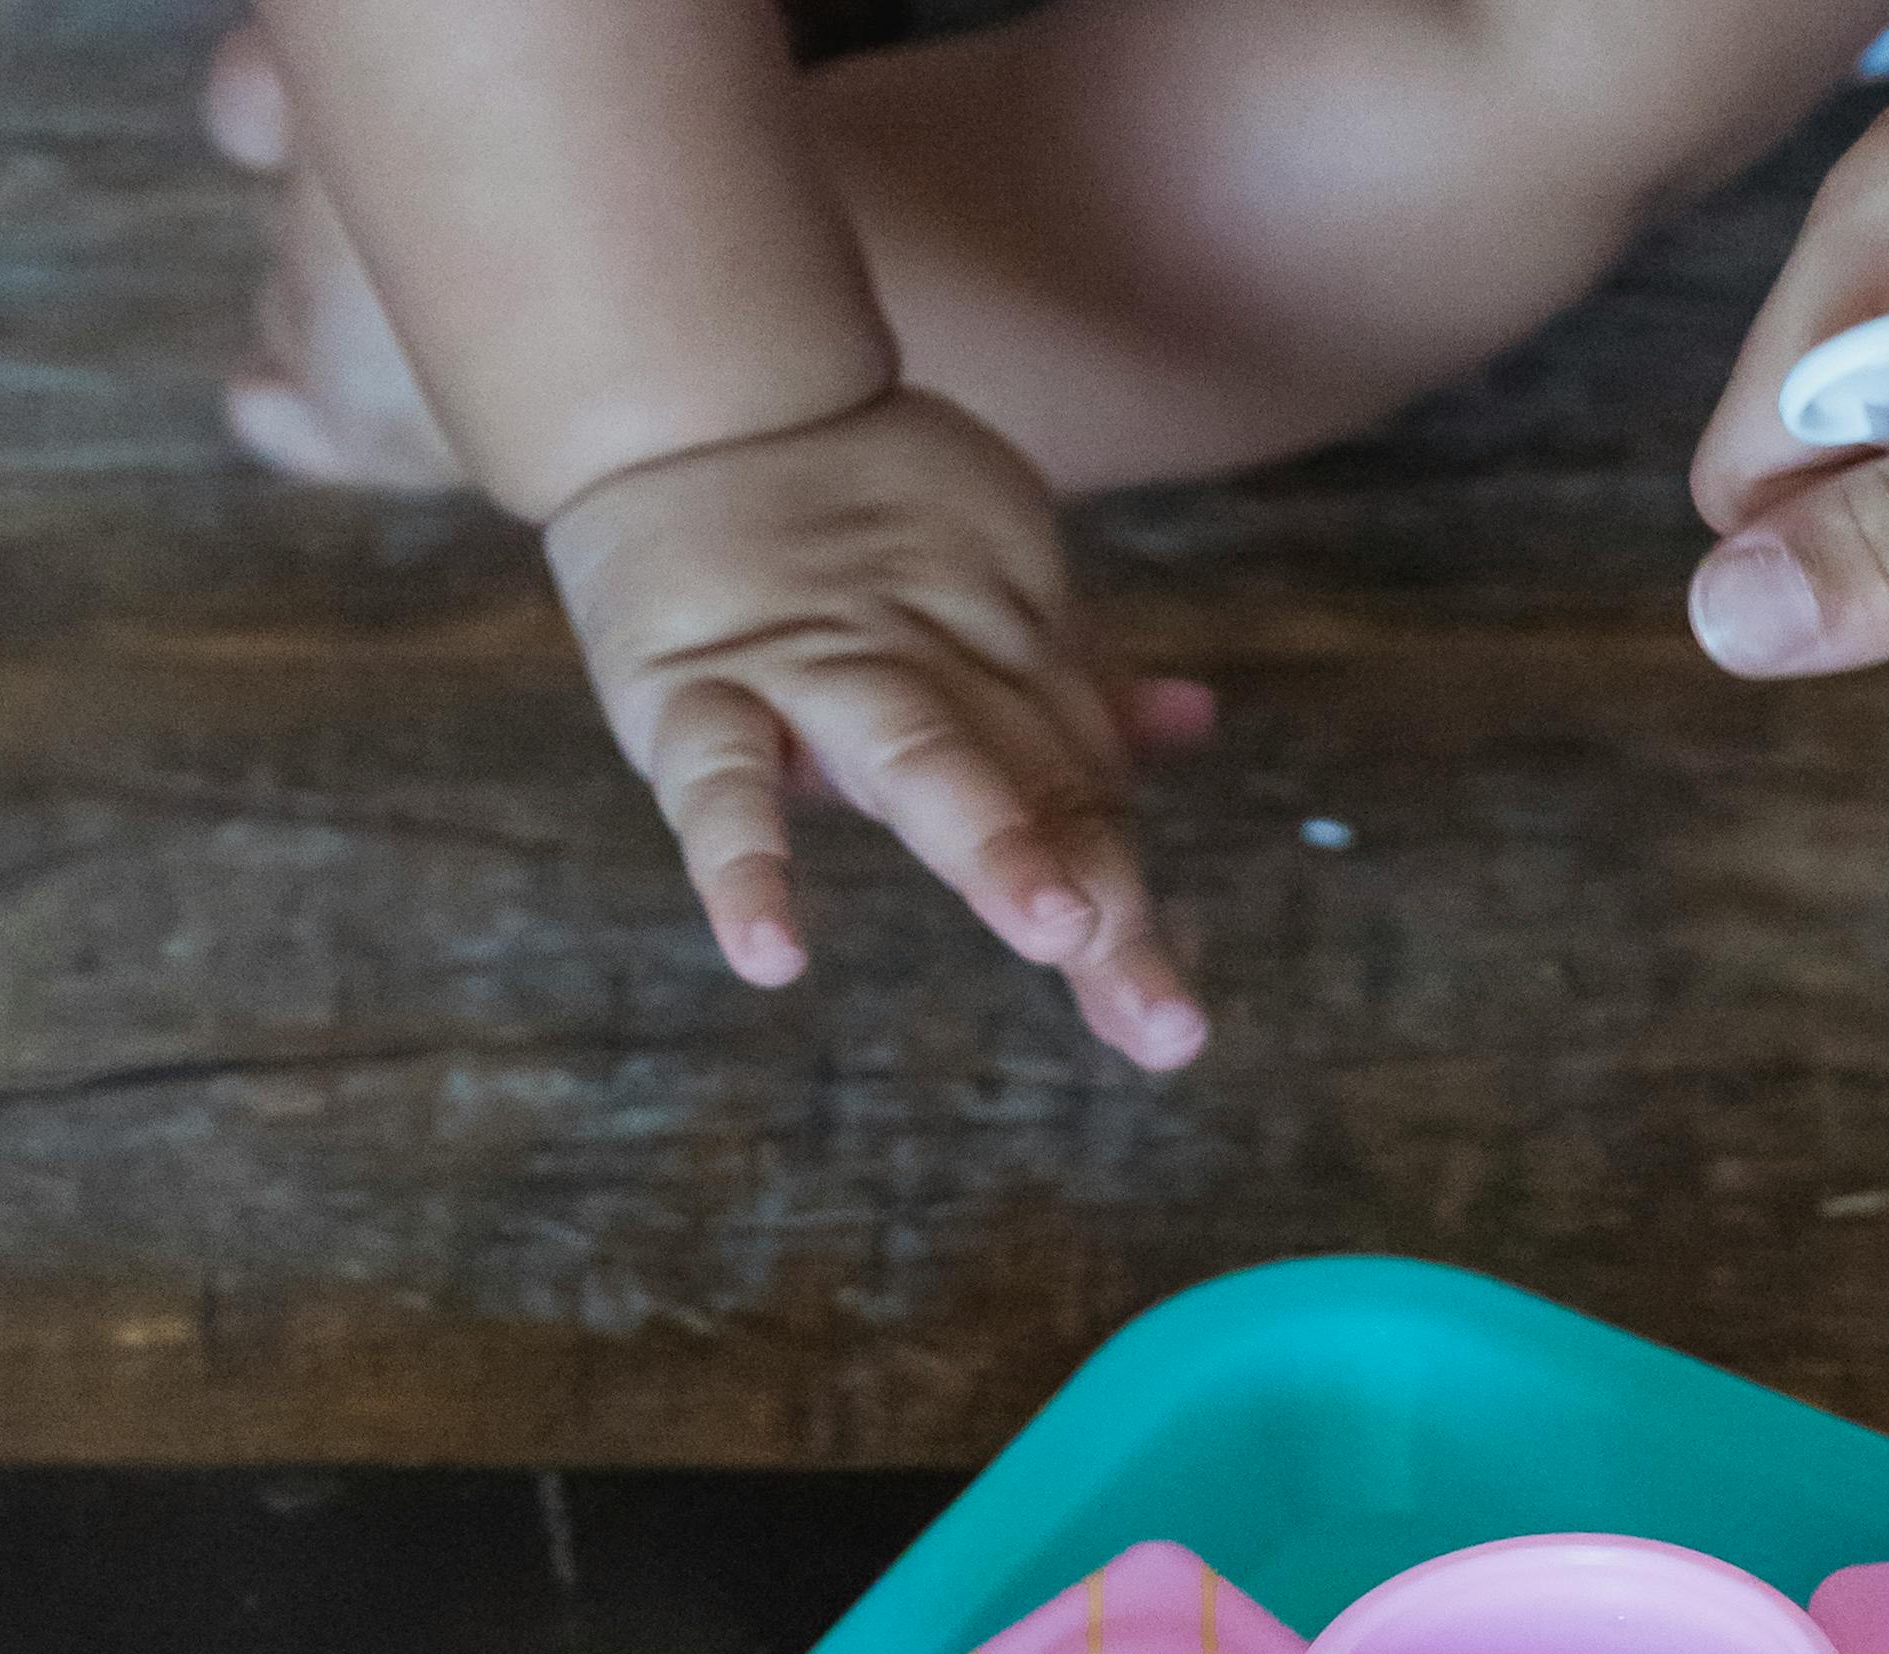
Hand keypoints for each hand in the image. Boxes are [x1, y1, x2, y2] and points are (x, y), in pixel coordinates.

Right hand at [544, 386, 1207, 1069]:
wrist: (696, 393)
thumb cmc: (850, 523)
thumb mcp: (979, 584)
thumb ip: (1076, 674)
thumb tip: (1194, 724)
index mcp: (1003, 654)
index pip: (1087, 791)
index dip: (1131, 903)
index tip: (1170, 1026)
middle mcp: (927, 664)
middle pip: (1035, 782)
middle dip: (1101, 888)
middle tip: (1161, 1013)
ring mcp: (810, 671)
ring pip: (915, 754)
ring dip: (992, 838)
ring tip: (1056, 931)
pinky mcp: (694, 686)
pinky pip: (720, 779)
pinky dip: (742, 862)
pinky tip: (770, 954)